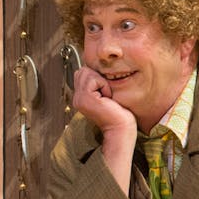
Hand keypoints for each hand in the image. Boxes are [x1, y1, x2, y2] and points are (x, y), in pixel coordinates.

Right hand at [71, 66, 138, 193]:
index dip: (98, 78)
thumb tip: (98, 70)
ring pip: (87, 73)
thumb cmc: (119, 114)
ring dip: (102, 82)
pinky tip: (107, 98)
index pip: (83, 73)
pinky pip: (93, 79)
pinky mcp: (85, 98)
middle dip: (99, 78)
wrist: (121, 128)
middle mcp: (77, 98)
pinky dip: (104, 85)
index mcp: (82, 97)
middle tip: (107, 95)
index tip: (106, 94)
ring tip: (107, 97)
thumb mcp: (107, 95)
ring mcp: (79, 99)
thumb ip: (99, 84)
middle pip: (83, 71)